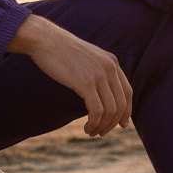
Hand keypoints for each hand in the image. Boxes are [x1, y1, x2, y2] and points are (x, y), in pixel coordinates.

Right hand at [7, 15, 131, 135]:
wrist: (45, 40)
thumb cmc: (60, 50)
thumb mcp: (86, 58)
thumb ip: (96, 71)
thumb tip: (98, 92)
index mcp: (111, 61)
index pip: (128, 91)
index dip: (127, 111)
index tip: (122, 124)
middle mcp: (109, 68)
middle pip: (121, 104)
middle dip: (113, 123)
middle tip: (102, 133)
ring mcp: (99, 75)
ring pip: (110, 110)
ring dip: (103, 126)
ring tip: (92, 132)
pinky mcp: (86, 83)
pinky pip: (97, 111)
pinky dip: (94, 123)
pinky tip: (87, 128)